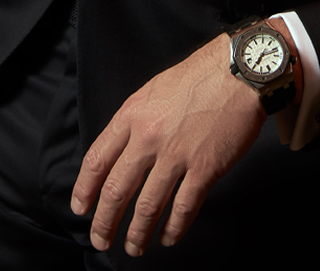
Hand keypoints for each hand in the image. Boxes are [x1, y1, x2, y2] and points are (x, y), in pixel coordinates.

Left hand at [69, 33, 264, 257]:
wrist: (238, 71)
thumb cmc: (198, 77)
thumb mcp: (153, 91)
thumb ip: (134, 121)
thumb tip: (120, 153)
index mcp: (132, 115)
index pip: (97, 160)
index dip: (85, 190)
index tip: (81, 208)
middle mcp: (149, 137)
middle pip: (116, 190)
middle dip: (105, 222)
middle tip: (101, 239)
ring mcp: (176, 154)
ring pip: (147, 207)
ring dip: (138, 234)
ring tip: (133, 247)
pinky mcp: (204, 168)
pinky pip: (183, 208)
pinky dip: (173, 229)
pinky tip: (168, 237)